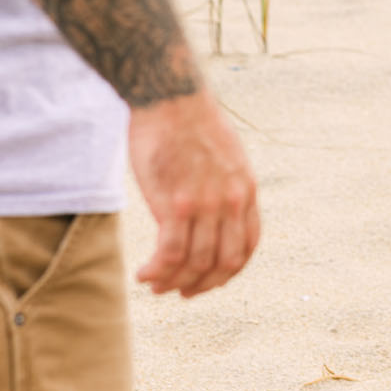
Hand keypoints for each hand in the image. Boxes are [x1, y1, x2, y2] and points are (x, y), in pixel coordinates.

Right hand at [129, 87, 259, 297]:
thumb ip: (225, 187)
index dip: (228, 272)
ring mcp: (204, 205)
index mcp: (247, 190)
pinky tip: (143, 275)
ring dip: (173, 283)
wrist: (171, 98)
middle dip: (202, 286)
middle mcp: (231, 202)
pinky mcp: (174, 204)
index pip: (247, 247)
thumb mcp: (226, 156)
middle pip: (223, 264)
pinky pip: (169, 255)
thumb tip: (214, 212)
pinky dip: (156, 272)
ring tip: (153, 284)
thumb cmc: (191, 123)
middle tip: (179, 292)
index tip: (208, 280)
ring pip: (194, 264)